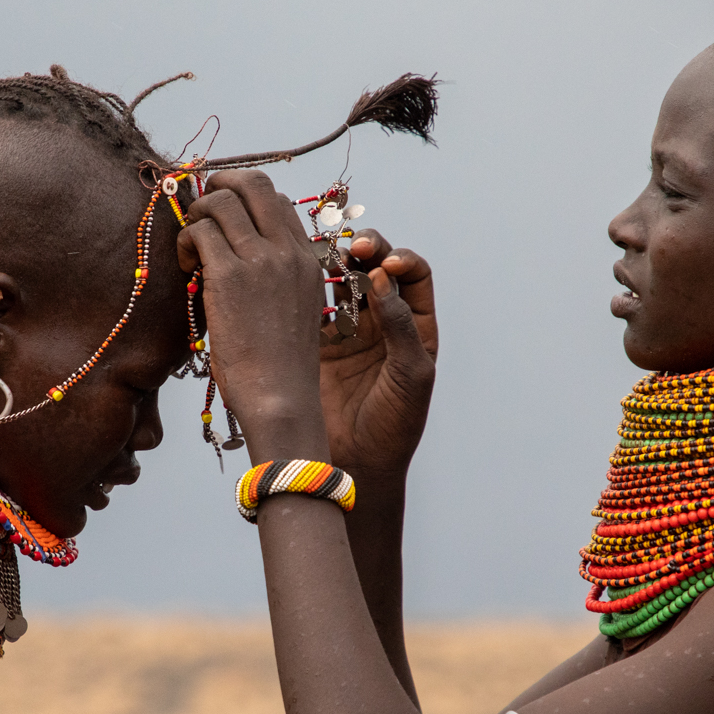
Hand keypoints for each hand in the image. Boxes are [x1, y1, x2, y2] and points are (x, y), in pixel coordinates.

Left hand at [177, 170, 329, 456]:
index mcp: (307, 259)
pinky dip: (186, 240)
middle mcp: (288, 251)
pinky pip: (200, 231)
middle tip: (201, 210)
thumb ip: (275, 280)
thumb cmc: (280, 369)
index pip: (277, 202)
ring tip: (191, 250)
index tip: (225, 222)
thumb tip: (236, 261)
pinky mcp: (230, 276)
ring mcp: (261, 260)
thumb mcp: (293, 313)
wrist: (282, 399)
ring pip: (220, 200)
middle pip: (253, 183)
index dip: (245, 201)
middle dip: (219, 184)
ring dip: (197, 216)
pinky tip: (187, 267)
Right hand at [318, 231, 436, 479]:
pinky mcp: (314, 341)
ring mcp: (346, 328)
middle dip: (367, 249)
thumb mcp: (411, 375)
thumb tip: (382, 278)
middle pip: (376, 266)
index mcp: (414, 325)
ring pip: (341, 278)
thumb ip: (400, 326)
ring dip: (335, 260)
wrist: (356, 465)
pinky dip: (305, 284)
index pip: (413, 275)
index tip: (386, 265)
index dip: (401, 261)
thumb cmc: (395, 426)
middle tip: (354, 248)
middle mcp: (382, 320)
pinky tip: (298, 276)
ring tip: (326, 255)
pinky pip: (310, 303)